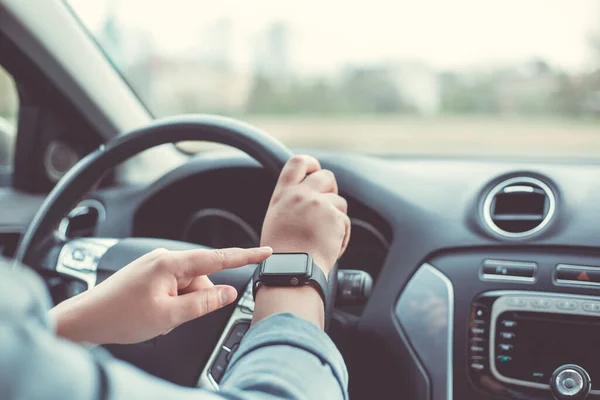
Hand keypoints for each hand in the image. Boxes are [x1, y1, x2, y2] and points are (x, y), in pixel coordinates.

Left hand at [50, 246, 271, 344]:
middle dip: (196, 299)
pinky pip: (174, 286)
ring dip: (182, 303)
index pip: (218, 258)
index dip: (245, 256)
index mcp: (171, 263)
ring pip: (187, 285)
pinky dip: (172, 301)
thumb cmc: (120, 316)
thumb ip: (203, 303)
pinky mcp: (150, 274)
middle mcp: (164, 258)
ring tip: (158, 317)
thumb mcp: (169, 316)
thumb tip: (228, 293)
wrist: (86, 319)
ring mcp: (156, 265)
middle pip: (201, 278)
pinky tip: (154, 312)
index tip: (265, 251)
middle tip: (174, 317)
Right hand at [261, 155, 350, 274]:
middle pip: (326, 176)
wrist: (292, 271)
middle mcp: (300, 195)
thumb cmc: (283, 255)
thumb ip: (291, 203)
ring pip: (339, 201)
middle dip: (331, 190)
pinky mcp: (335, 216)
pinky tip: (329, 247)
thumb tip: (308, 195)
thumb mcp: (277, 220)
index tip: (315, 170)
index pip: (297, 162)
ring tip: (324, 238)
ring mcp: (318, 204)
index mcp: (283, 195)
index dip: (311, 164)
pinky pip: (345, 221)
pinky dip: (342, 235)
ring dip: (337, 217)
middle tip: (327, 208)